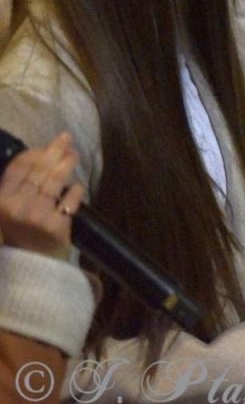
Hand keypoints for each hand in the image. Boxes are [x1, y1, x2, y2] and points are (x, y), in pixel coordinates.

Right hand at [0, 133, 83, 256]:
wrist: (30, 265)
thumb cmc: (19, 233)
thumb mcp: (7, 210)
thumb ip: (16, 187)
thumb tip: (38, 155)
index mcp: (1, 201)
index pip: (17, 168)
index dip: (33, 153)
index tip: (44, 146)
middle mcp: (16, 206)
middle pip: (38, 171)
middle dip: (54, 152)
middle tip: (66, 138)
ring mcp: (37, 215)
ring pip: (55, 181)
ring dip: (67, 164)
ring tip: (74, 154)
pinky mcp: (56, 225)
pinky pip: (70, 199)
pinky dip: (75, 190)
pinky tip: (77, 186)